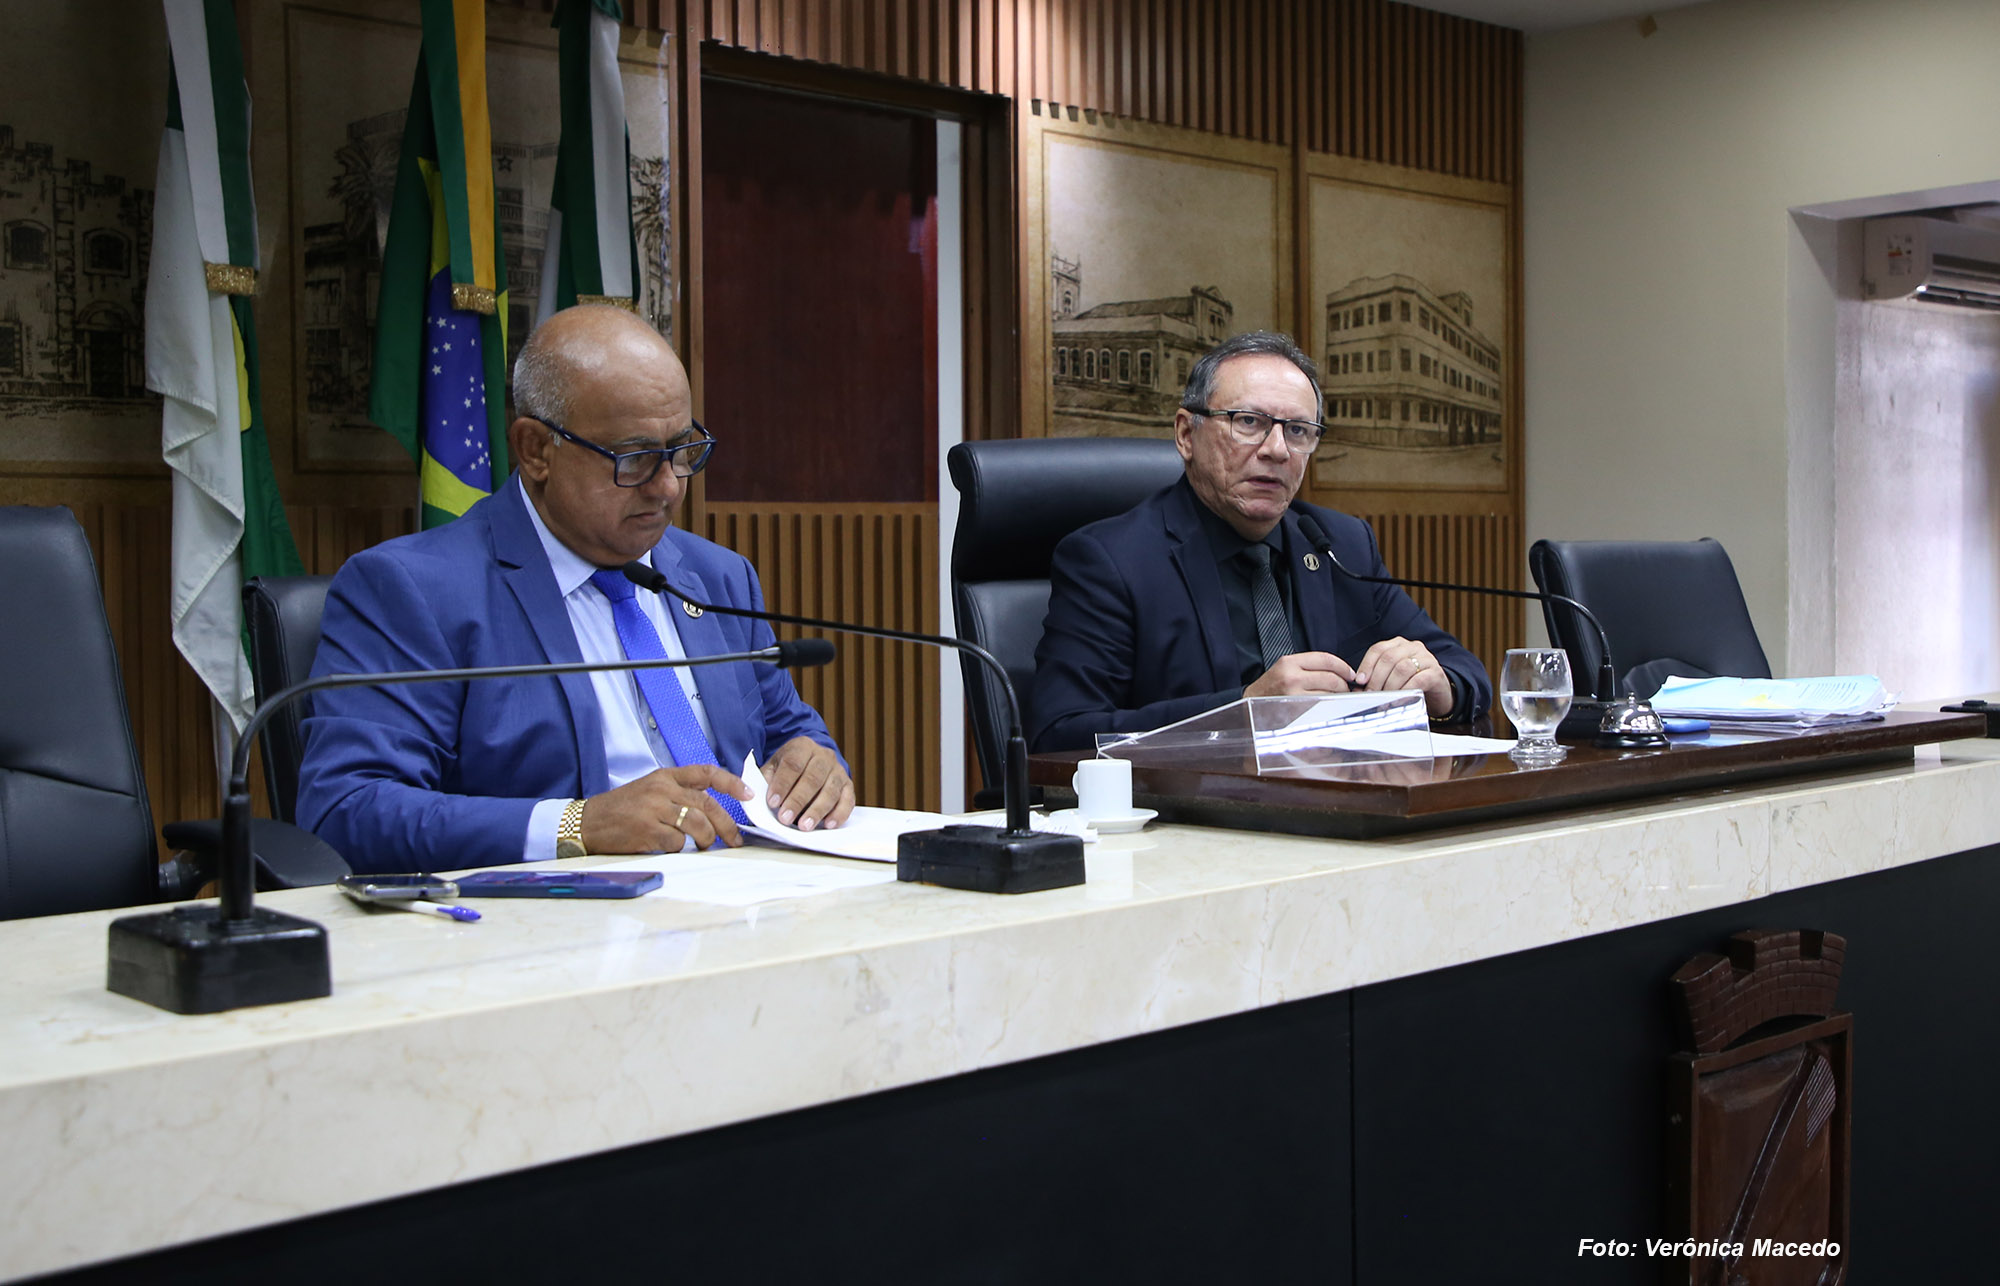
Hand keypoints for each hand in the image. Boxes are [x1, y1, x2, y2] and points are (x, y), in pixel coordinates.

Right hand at [580, 764, 750, 853]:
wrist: (586, 823)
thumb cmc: (621, 809)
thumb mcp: (649, 789)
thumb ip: (677, 793)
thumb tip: (710, 811)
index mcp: (664, 776)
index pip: (706, 773)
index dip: (731, 783)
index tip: (748, 794)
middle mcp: (662, 789)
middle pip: (707, 804)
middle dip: (727, 824)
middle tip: (735, 839)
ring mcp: (655, 809)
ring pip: (697, 824)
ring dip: (707, 839)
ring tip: (705, 846)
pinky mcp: (648, 831)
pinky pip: (678, 842)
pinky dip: (680, 848)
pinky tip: (670, 847)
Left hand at [762, 737, 854, 831]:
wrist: (811, 762)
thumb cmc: (788, 769)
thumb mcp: (773, 767)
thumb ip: (766, 780)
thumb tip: (758, 797)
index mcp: (802, 746)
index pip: (793, 764)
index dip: (782, 784)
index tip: (772, 802)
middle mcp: (824, 756)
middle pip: (813, 778)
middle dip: (798, 800)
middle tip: (785, 818)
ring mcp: (838, 770)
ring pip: (830, 791)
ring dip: (817, 810)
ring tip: (804, 826)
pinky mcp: (848, 786)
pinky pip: (848, 800)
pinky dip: (839, 814)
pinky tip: (828, 825)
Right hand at [1244, 651, 1359, 697]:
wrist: (1250, 707)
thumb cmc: (1269, 690)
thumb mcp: (1284, 669)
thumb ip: (1307, 666)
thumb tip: (1338, 671)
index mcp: (1289, 662)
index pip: (1326, 659)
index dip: (1343, 666)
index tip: (1350, 673)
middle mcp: (1291, 677)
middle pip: (1331, 677)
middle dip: (1344, 684)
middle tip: (1346, 689)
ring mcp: (1294, 695)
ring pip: (1329, 693)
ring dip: (1339, 697)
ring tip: (1337, 698)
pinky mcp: (1297, 711)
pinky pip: (1322, 706)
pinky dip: (1330, 706)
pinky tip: (1329, 707)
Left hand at [1352, 637, 1453, 716]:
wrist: (1438, 693)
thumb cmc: (1411, 684)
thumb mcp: (1392, 678)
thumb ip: (1376, 679)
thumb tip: (1357, 689)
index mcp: (1398, 645)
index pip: (1378, 649)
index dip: (1366, 665)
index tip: (1360, 681)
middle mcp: (1412, 647)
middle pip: (1389, 658)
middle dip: (1376, 679)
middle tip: (1371, 695)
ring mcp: (1426, 658)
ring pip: (1402, 668)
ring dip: (1390, 686)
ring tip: (1384, 699)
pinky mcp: (1436, 672)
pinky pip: (1418, 680)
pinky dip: (1406, 691)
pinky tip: (1400, 700)